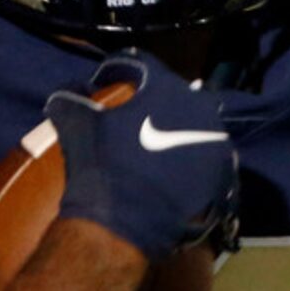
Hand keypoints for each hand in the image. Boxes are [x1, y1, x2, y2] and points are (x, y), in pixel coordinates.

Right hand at [46, 53, 236, 261]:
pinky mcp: (221, 178)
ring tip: (152, 145)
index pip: (142, 66)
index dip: (118, 69)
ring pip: (194, 127)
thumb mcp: (76, 124)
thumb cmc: (101, 164)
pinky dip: (188, 161)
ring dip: (175, 130)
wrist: (122, 224)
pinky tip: (169, 171)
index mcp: (167, 88)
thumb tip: (68, 91)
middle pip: (174, 97)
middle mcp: (200, 109)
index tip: (102, 81)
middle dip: (153, 102)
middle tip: (131, 114)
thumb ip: (70, 98)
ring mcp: (216, 145)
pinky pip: (204, 160)